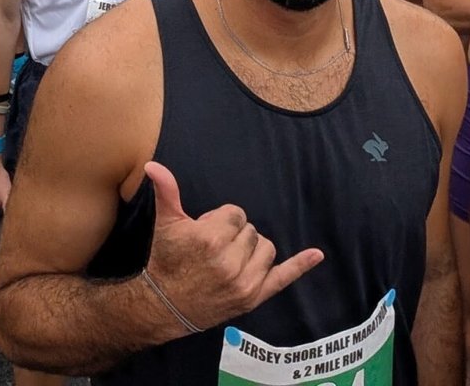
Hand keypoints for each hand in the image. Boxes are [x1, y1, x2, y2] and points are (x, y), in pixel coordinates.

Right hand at [140, 161, 321, 332]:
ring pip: (266, 248)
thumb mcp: (166, 224)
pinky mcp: (253, 297)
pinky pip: (283, 278)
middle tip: (213, 249)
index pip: (235, 214)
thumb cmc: (167, 259)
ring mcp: (244, 282)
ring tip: (230, 258)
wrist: (166, 304)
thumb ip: (166, 191)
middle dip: (234, 235)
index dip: (220, 220)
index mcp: (210, 239)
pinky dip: (301, 265)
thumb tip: (152, 165)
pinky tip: (316, 255)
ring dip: (253, 249)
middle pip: (251, 230)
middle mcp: (229, 261)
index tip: (206, 233)